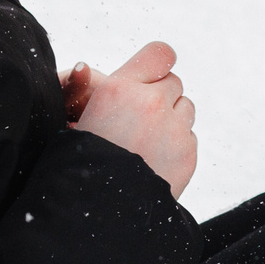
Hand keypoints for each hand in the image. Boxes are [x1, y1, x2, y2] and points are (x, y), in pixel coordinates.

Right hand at [61, 41, 196, 199]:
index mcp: (118, 89)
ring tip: (146, 141)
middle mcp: (150, 103)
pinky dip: (176, 146)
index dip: (157, 65)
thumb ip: (90, 87)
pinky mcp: (187, 153)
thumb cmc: (80, 161)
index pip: (160, 53)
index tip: (153, 76)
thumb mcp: (76, 116)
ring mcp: (173, 129)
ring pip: (185, 108)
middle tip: (139, 119)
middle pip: (173, 83)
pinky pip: (188, 137)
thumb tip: (85, 68)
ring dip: (171, 119)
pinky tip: (154, 160)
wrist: (98, 210)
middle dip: (160, 97)